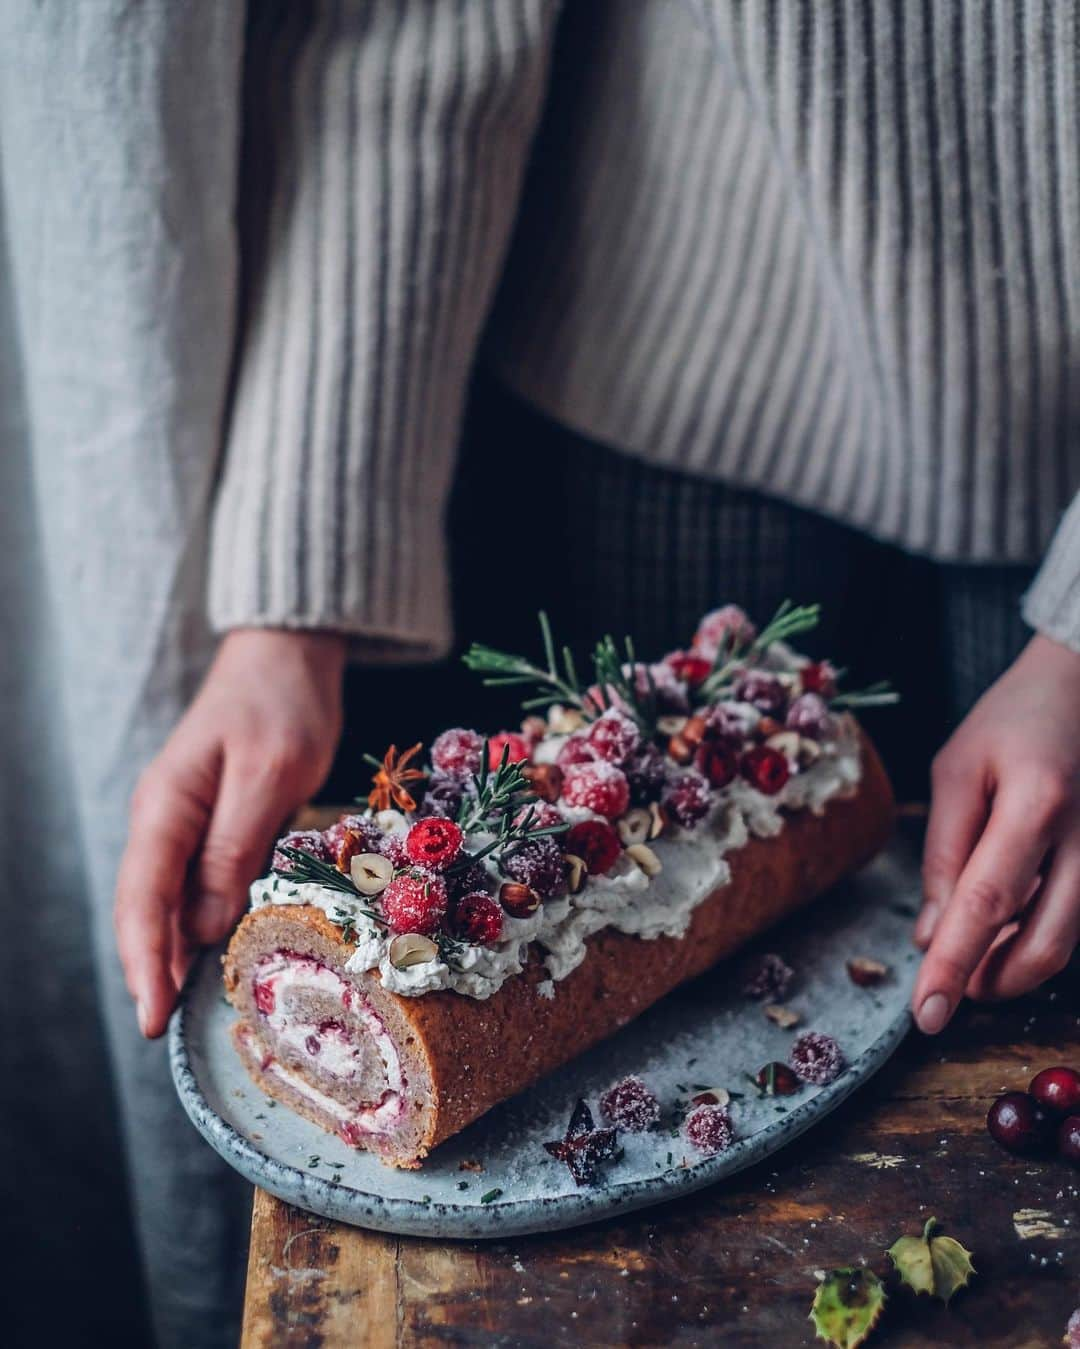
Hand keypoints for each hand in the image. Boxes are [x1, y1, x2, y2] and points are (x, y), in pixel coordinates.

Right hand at [115, 629, 345, 1037]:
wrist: (287, 655)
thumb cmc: (282, 704)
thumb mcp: (269, 775)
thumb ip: (234, 848)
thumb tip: (201, 927)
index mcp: (166, 806)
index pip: (143, 898)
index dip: (145, 962)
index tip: (153, 1017)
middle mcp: (164, 819)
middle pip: (144, 908)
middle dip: (151, 970)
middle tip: (166, 1031)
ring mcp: (185, 821)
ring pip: (167, 900)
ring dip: (172, 953)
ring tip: (187, 1009)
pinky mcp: (213, 823)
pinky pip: (196, 882)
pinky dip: (199, 922)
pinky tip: (216, 952)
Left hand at [913, 633, 1079, 1033]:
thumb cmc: (1011, 723)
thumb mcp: (958, 772)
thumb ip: (944, 852)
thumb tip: (931, 933)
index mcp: (1037, 803)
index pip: (987, 902)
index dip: (955, 964)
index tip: (926, 1013)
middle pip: (1043, 944)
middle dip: (989, 982)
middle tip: (943, 992)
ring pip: (1065, 943)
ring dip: (1010, 968)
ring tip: (966, 963)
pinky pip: (1073, 920)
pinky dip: (1031, 939)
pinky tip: (997, 932)